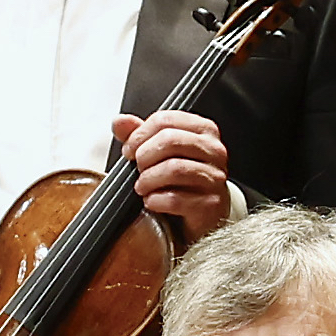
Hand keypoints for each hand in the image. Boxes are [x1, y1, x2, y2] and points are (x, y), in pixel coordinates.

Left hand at [114, 108, 231, 246]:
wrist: (205, 215)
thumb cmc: (182, 181)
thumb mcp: (160, 152)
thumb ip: (140, 135)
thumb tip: (120, 122)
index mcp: (203, 130)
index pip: (166, 120)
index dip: (139, 135)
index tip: (129, 150)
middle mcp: (214, 151)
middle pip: (170, 141)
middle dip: (144, 156)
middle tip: (136, 169)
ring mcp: (215, 178)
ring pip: (174, 169)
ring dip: (148, 179)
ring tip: (141, 187)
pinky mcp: (211, 205)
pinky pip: (176, 199)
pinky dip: (156, 200)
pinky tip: (151, 202)